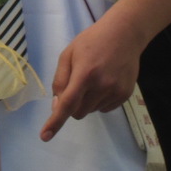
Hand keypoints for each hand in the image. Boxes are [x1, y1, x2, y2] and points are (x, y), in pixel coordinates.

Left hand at [39, 18, 140, 142]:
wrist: (124, 34)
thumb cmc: (91, 41)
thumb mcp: (68, 54)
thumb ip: (60, 79)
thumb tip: (57, 105)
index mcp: (84, 73)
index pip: (68, 103)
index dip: (55, 121)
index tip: (45, 136)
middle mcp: (102, 85)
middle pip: (78, 112)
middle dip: (72, 105)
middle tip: (76, 85)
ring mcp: (115, 91)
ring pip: (91, 111)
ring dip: (87, 102)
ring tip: (94, 78)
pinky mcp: (125, 95)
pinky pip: (105, 108)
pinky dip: (100, 101)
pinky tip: (105, 82)